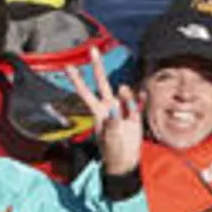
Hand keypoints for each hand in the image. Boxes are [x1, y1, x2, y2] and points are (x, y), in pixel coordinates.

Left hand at [65, 50, 141, 176]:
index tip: (68, 66)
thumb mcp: (109, 140)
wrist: (125, 162)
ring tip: (126, 108)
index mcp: (98, 112)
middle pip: (102, 82)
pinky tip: (143, 94)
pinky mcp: (135, 115)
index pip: (85, 92)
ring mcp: (122, 109)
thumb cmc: (112, 152)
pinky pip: (139, 103)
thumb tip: (116, 113)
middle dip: (97, 66)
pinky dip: (141, 99)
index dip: (77, 80)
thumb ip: (112, 125)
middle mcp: (109, 107)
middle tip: (92, 50)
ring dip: (126, 95)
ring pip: (124, 92)